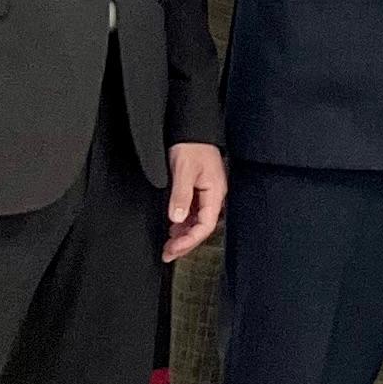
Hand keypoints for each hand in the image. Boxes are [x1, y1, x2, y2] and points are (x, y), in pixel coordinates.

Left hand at [163, 142, 227, 260]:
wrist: (192, 130)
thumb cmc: (191, 146)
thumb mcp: (183, 170)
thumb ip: (181, 195)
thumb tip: (176, 219)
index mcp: (215, 192)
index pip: (206, 225)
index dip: (190, 240)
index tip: (174, 249)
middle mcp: (214, 196)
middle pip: (202, 227)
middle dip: (186, 243)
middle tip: (167, 254)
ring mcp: (207, 194)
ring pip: (197, 222)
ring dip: (183, 235)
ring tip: (168, 245)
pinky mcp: (200, 191)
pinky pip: (194, 213)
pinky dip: (183, 224)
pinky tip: (173, 229)